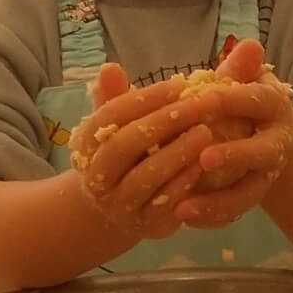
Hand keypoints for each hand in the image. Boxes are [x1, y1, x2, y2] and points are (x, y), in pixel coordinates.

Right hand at [68, 68, 223, 239]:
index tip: (180, 84)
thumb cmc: (126, 156)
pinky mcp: (143, 226)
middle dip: (165, 122)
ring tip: (206, 132)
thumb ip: (119, 96)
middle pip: (126, 145)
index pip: (112, 115)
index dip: (146, 98)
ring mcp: (117, 204)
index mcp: (86, 143)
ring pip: (144, 177)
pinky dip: (182, 183)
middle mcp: (95, 175)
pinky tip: (204, 164)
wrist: (116, 210)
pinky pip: (162, 205)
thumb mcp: (120, 126)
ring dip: (176, 153)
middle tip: (202, 103)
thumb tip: (110, 66)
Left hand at [172, 40, 292, 230]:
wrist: (258, 138)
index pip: (255, 100)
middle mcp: (277, 141)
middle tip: (203, 159)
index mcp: (272, 104)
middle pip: (262, 152)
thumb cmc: (236, 104)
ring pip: (249, 192)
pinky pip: (234, 212)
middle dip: (235, 155)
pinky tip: (181, 217)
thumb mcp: (235, 85)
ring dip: (218, 201)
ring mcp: (266, 174)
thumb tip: (250, 44)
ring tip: (183, 209)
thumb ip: (234, 71)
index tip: (200, 102)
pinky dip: (209, 216)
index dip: (229, 101)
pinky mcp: (251, 197)